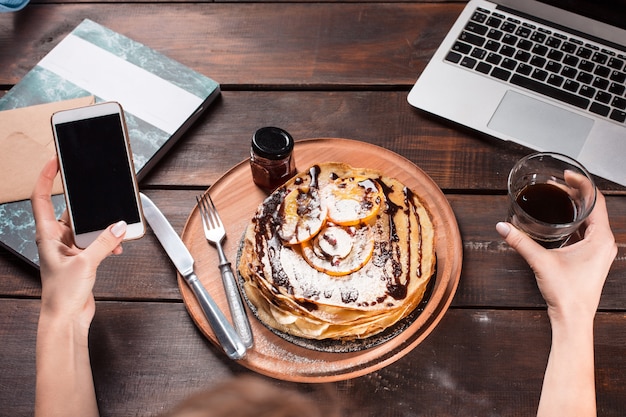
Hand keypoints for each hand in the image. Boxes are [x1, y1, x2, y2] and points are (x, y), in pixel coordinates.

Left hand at [31, 157, 126, 327]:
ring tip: (114, 231)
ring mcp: (68, 248)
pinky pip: (96, 241)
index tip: (54, 161)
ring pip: (86, 227)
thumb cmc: (61, 295)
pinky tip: (115, 246)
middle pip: (70, 210)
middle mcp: (55, 239)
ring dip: (101, 228)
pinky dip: (107, 241)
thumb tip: (118, 225)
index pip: (40, 198)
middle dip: (87, 206)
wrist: (66, 319)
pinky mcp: (81, 258)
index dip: (45, 177)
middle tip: (97, 194)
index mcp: (46, 235)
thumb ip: (103, 241)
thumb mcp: (85, 263)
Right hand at [496, 190, 616, 324]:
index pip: (596, 200)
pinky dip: (576, 222)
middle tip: (557, 184)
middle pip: (594, 208)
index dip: (581, 184)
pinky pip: (587, 233)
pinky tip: (560, 221)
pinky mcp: (593, 258)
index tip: (566, 175)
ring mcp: (600, 251)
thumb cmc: (567, 293)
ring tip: (558, 198)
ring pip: (591, 220)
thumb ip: (520, 241)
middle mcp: (605, 243)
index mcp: (600, 238)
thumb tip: (503, 226)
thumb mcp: (541, 261)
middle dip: (575, 194)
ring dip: (575, 208)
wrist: (573, 318)